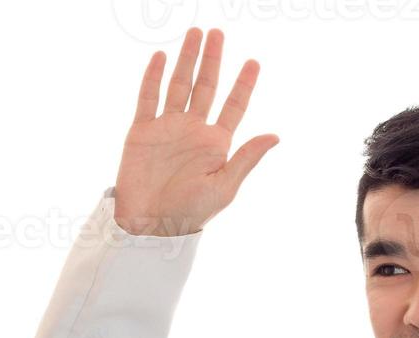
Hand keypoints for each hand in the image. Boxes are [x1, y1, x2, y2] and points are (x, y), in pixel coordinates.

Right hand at [113, 26, 278, 236]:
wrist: (150, 224)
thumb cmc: (190, 212)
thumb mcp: (224, 186)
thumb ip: (246, 158)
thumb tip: (275, 135)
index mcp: (216, 144)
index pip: (234, 106)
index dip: (244, 84)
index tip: (254, 62)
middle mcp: (194, 130)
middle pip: (206, 87)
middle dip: (213, 60)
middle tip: (217, 32)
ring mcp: (168, 128)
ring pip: (179, 85)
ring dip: (187, 60)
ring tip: (195, 34)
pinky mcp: (142, 131)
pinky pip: (149, 98)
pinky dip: (154, 77)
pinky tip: (162, 57)